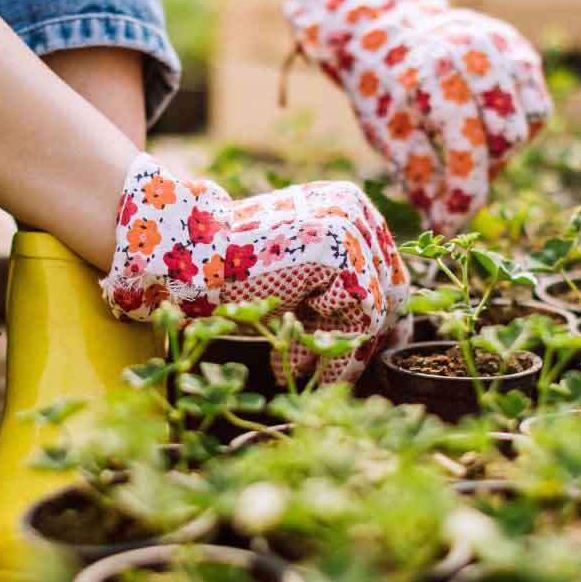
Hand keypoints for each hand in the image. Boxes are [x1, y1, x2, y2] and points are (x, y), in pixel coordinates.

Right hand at [102, 154, 409, 381]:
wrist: (193, 257)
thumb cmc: (238, 273)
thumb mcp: (299, 282)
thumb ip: (338, 295)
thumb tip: (387, 336)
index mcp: (349, 207)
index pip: (387, 272)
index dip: (379, 319)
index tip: (360, 355)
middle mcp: (355, 210)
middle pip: (386, 291)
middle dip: (360, 340)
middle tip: (331, 374)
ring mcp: (348, 225)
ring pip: (372, 308)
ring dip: (339, 351)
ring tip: (299, 370)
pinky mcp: (335, 249)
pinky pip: (356, 312)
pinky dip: (330, 346)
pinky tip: (296, 361)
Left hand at [284, 0, 551, 232]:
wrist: (387, 22)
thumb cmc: (381, 84)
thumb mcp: (384, 129)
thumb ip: (417, 173)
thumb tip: (444, 225)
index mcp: (433, 74)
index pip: (467, 148)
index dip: (463, 195)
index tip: (449, 226)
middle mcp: (475, 53)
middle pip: (506, 139)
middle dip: (484, 172)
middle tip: (456, 184)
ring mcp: (503, 46)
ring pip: (530, 123)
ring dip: (504, 153)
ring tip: (470, 157)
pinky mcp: (519, 50)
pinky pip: (536, 106)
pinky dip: (518, 130)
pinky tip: (486, 134)